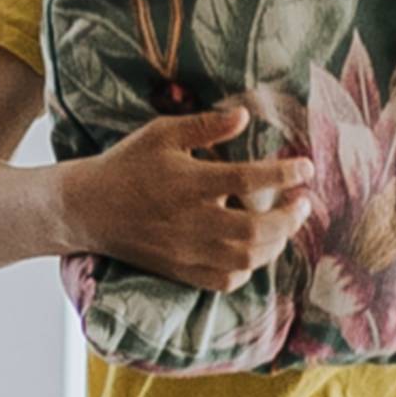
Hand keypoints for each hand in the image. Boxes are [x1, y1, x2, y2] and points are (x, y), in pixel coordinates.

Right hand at [59, 105, 309, 288]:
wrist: (88, 209)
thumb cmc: (128, 165)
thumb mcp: (161, 133)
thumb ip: (205, 126)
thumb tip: (245, 116)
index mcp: (190, 183)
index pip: (249, 180)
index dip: (284, 174)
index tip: (306, 167)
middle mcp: (192, 221)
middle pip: (255, 229)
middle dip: (290, 218)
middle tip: (304, 203)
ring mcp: (187, 251)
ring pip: (246, 259)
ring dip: (275, 243)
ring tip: (286, 224)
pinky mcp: (182, 271)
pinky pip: (226, 280)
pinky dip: (249, 268)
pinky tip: (255, 249)